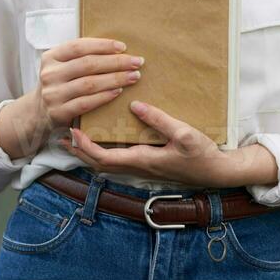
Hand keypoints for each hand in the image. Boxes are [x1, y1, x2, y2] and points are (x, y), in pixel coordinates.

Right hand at [34, 36, 142, 133]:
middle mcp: (50, 74)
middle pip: (87, 65)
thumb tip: (118, 49)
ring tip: (133, 76)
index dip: (102, 45)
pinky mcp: (58, 112)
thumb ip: (82, 56)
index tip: (123, 47)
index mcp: (51, 56)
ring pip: (89, 84)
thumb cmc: (61, 83)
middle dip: (116, 62)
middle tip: (137, 62)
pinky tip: (118, 91)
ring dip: (115, 79)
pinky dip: (104, 96)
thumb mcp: (63, 65)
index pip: (79, 46)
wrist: (39, 111)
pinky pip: (86, 103)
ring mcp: (53, 94)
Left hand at [57, 100, 243, 187]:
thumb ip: (159, 120)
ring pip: (107, 163)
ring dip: (89, 152)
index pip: (104, 157)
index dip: (85, 147)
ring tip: (76, 136)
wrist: (217, 173)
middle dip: (79, 151)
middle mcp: (138, 167)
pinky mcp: (147, 163)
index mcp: (143, 160)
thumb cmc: (202, 155)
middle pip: (99, 164)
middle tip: (63, 135)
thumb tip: (135, 106)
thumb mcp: (184, 134)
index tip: (72, 132)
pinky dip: (103, 151)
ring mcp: (142, 167)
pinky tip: (103, 138)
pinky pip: (118, 160)